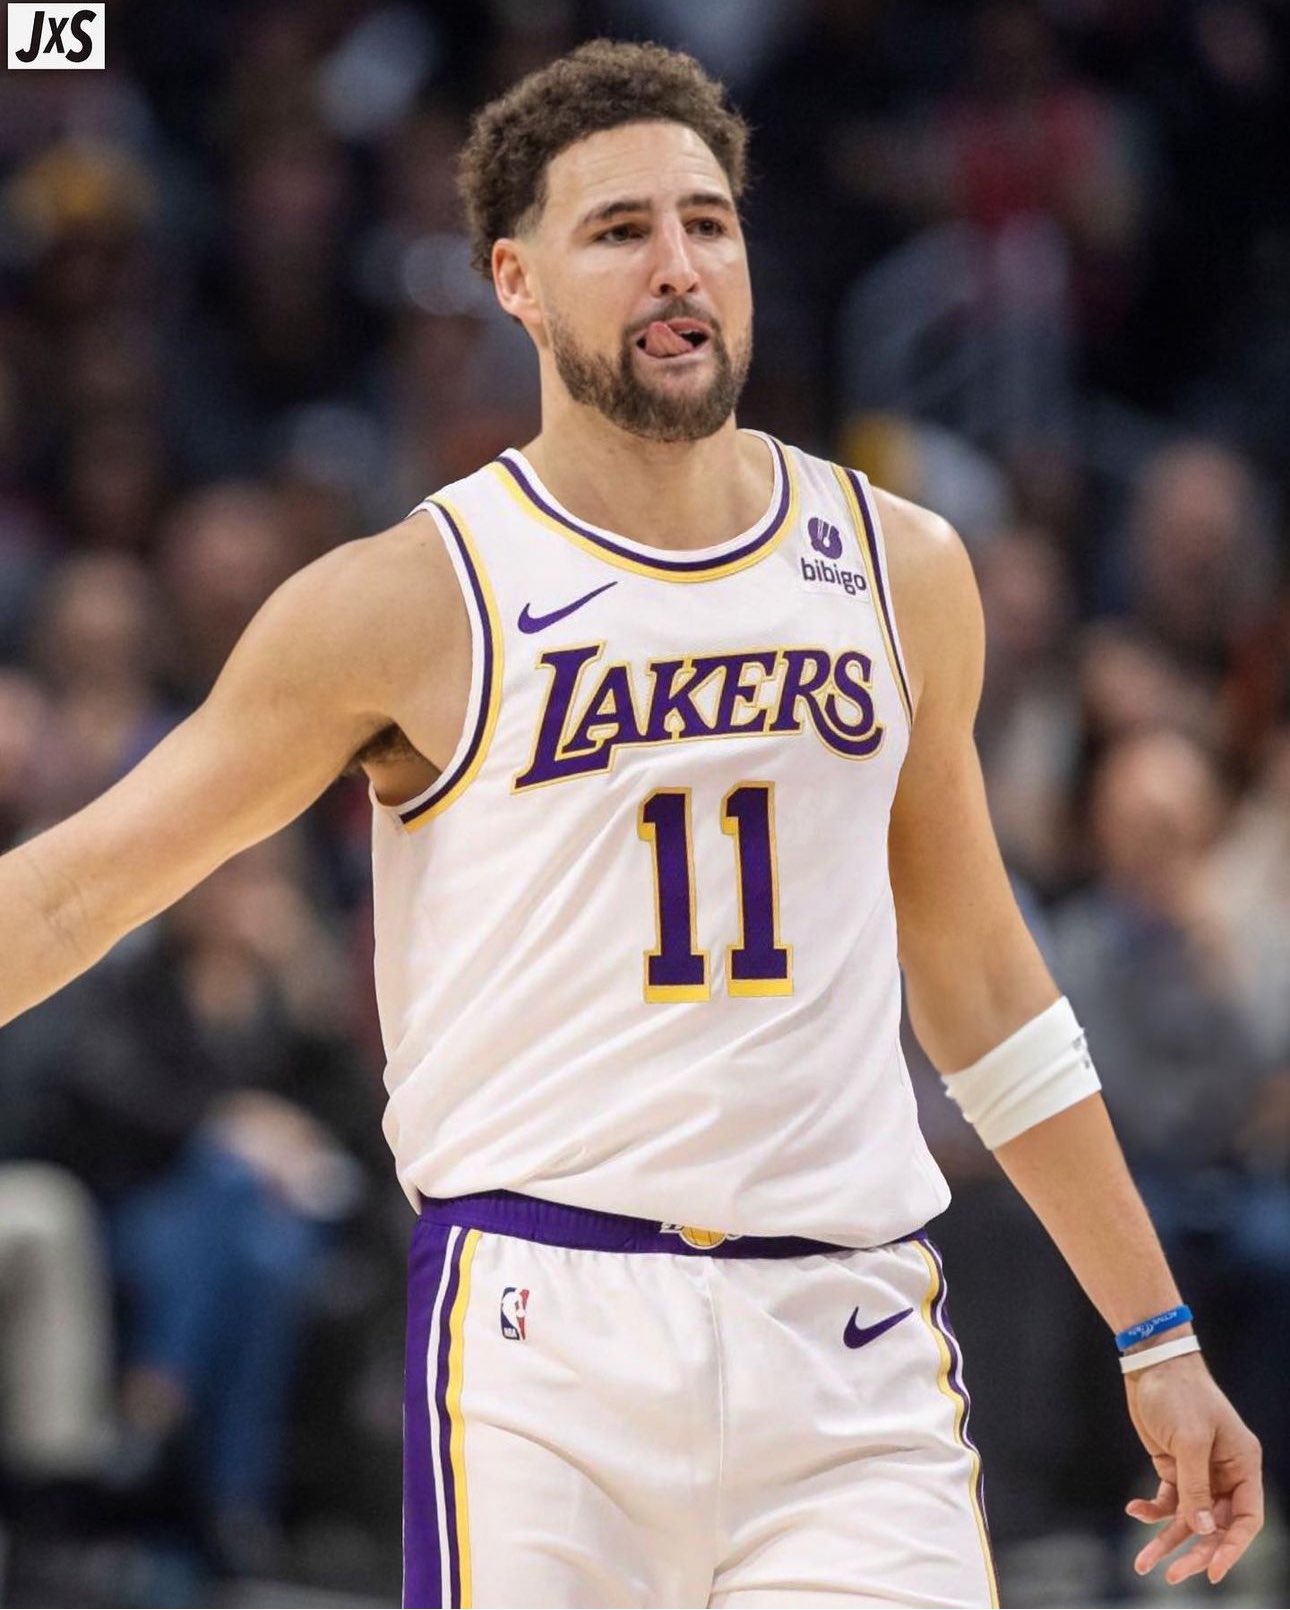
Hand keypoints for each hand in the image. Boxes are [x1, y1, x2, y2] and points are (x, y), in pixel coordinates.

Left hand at [1124, 1353, 1262, 1585]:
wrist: (1151, 1363)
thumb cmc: (1180, 1394)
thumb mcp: (1191, 1441)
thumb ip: (1196, 1487)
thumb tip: (1202, 1530)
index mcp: (1243, 1466)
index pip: (1247, 1519)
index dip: (1233, 1548)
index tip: (1214, 1572)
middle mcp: (1225, 1474)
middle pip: (1216, 1525)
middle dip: (1195, 1551)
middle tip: (1173, 1575)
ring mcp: (1199, 1472)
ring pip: (1188, 1518)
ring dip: (1167, 1540)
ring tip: (1143, 1564)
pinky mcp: (1173, 1466)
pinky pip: (1168, 1500)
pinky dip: (1152, 1509)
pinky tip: (1134, 1510)